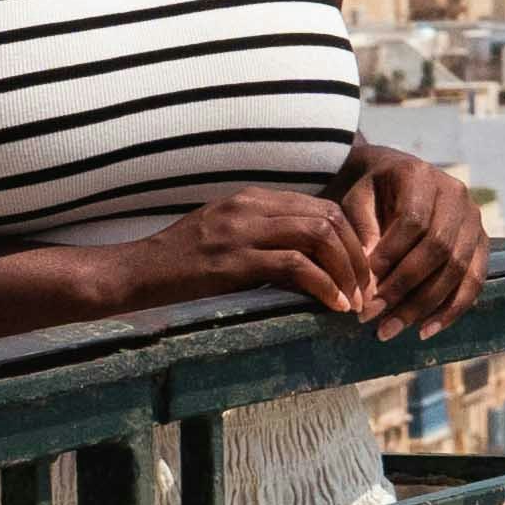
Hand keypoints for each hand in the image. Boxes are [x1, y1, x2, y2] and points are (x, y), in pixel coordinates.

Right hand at [137, 184, 383, 327]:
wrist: (136, 273)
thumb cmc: (180, 263)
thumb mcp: (226, 237)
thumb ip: (265, 238)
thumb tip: (309, 262)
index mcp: (251, 199)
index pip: (320, 207)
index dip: (351, 237)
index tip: (361, 269)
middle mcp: (250, 207)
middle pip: (328, 218)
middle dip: (357, 255)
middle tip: (367, 287)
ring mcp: (242, 231)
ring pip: (318, 237)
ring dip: (346, 271)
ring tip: (356, 299)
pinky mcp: (234, 261)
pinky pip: (295, 266)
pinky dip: (324, 286)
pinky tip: (334, 305)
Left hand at [336, 144, 492, 338]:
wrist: (393, 177)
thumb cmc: (369, 192)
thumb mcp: (355, 202)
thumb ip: (362, 232)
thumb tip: (370, 278)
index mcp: (421, 176)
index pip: (414, 221)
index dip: (391, 255)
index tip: (365, 282)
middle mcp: (456, 195)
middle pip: (439, 249)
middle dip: (404, 288)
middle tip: (372, 315)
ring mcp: (474, 220)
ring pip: (457, 269)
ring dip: (424, 306)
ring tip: (390, 329)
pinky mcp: (482, 243)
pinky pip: (475, 281)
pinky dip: (452, 309)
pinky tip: (426, 330)